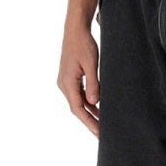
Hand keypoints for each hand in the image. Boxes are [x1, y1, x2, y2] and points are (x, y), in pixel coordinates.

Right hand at [57, 23, 100, 138]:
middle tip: (102, 134)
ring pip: (78, 103)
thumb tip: (94, 102)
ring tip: (102, 125)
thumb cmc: (83, 44)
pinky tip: (98, 109)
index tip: (98, 132)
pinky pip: (78, 95)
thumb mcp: (91, 64)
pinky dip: (88, 103)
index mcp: (67, 83)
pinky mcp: (70, 78)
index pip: (78, 109)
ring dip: (89, 113)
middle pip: (77, 109)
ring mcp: (66, 82)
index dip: (89, 122)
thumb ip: (93, 84)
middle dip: (89, 122)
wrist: (75, 30)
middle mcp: (64, 84)